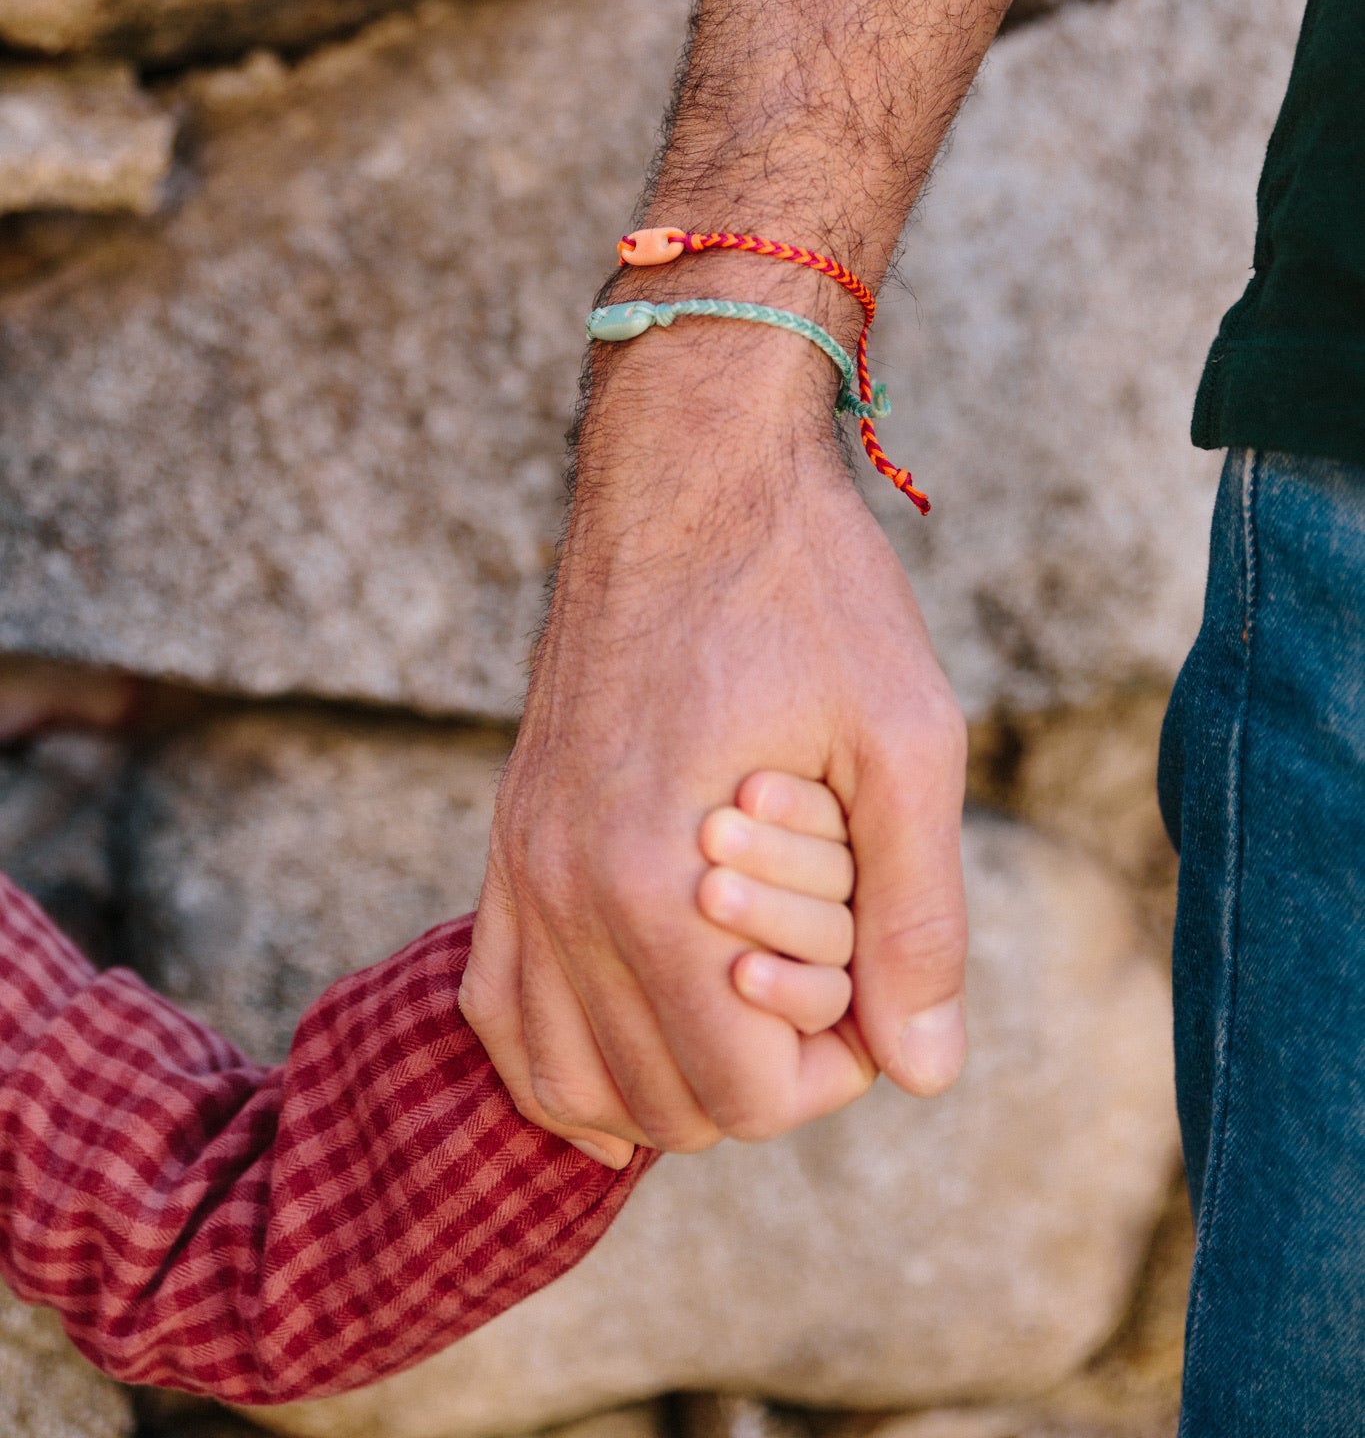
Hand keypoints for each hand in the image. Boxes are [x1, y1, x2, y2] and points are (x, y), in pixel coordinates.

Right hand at [459, 328, 967, 1158]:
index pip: (742, 1094)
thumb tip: (926, 1070)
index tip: (879, 981)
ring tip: (752, 997)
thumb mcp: (905, 740)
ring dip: (669, 1075)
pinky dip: (567, 1049)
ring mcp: (522, 862)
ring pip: (568, 1077)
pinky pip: (497, 1005)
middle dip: (763, 1072)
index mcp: (653, 879)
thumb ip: (918, 918)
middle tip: (829, 978)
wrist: (693, 468)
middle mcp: (563, 889)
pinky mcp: (510, 832)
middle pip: (660, 1103)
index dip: (839, 1067)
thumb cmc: (807, 587)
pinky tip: (642, 1015)